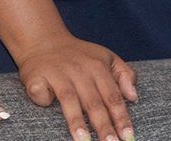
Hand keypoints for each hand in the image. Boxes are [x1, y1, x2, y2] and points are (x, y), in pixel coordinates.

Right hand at [13, 35, 137, 140]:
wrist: (43, 40)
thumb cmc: (79, 56)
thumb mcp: (106, 57)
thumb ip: (124, 75)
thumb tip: (133, 97)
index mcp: (98, 67)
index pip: (113, 96)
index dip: (121, 117)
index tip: (128, 136)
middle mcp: (78, 70)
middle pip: (93, 102)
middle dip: (103, 125)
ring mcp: (57, 73)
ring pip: (69, 99)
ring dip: (77, 121)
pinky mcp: (36, 76)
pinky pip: (42, 93)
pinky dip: (44, 100)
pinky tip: (47, 108)